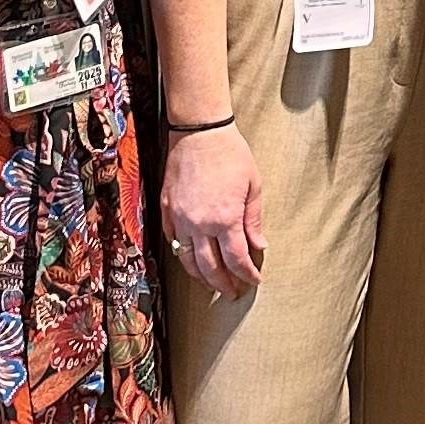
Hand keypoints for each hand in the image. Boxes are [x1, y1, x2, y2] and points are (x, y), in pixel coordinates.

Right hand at [163, 120, 264, 297]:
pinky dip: (183, 255)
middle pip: (210, 268)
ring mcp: (179, 219)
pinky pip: (173, 241)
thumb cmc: (230, 154)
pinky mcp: (165, 210)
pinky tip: (193, 260)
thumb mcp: (253, 185)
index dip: (247, 274)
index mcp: (224, 219)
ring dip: (201, 277)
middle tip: (233, 292)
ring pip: (187, 260)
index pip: (236, 259)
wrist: (199, 131)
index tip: (254, 280)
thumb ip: (254, 220)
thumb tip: (259, 246)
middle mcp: (199, 224)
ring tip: (213, 284)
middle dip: (223, 284)